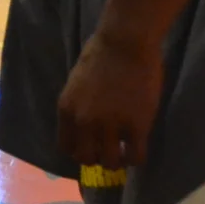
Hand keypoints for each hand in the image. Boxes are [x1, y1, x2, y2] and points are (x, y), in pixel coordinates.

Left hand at [56, 28, 166, 167]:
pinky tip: (139, 148)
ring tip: (125, 151)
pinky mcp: (136, 126)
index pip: (66, 146)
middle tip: (109, 150)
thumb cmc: (101, 53)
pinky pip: (135, 156)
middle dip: (97, 157)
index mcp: (66, 110)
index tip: (90, 147)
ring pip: (110, 162)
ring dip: (118, 160)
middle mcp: (84, 122)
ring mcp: (110, 126)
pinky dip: (136, 158)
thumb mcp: (76, 82)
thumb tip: (83, 124)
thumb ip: (78, 105)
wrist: (125, 42)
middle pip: (86, 158)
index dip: (79, 150)